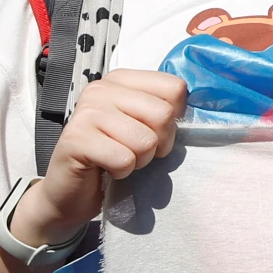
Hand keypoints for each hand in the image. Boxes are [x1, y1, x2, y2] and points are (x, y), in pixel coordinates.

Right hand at [10, 70, 186, 248]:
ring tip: (119, 159)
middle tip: (136, 151)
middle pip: (164, 114)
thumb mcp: (143, 125)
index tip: (155, 131)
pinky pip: (124, 159)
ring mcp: (85, 112)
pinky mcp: (75, 140)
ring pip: (146, 140)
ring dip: (139, 159)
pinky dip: (122, 172)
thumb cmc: (114, 156)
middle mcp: (101, 89)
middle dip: (159, 143)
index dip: (175, 118)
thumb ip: (164, 109)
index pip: (175, 88)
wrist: (71, 193)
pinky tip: (105, 168)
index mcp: (122, 79)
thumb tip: (202, 107)